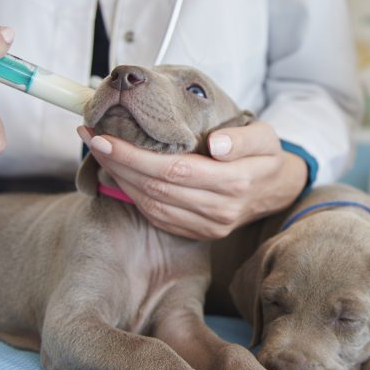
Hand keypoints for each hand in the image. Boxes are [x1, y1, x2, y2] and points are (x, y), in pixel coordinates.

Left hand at [77, 120, 306, 239]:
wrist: (279, 191)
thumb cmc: (267, 156)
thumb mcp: (266, 137)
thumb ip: (244, 138)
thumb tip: (216, 145)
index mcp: (235, 183)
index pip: (173, 169)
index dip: (134, 155)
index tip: (103, 136)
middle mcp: (219, 210)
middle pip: (156, 188)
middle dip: (117, 163)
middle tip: (89, 136)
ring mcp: (208, 226)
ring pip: (152, 205)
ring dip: (120, 179)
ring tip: (99, 152)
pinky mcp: (199, 233)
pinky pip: (159, 217)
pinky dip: (134, 197)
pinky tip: (119, 175)